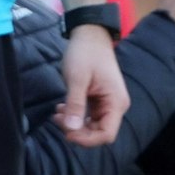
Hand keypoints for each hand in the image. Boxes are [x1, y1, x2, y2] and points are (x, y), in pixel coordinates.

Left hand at [56, 27, 129, 146]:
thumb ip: (75, 105)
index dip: (86, 139)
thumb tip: (71, 130)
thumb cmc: (85, 54)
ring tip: (58, 111)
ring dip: (74, 124)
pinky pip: (88, 117)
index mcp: (116, 102)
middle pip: (98, 132)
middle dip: (77, 131)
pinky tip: (63, 107)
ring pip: (91, 126)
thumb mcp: (77, 80)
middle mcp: (115, 105)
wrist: (90, 35)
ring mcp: (108, 103)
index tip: (67, 131)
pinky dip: (75, 116)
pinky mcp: (99, 100)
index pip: (106, 134)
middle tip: (59, 118)